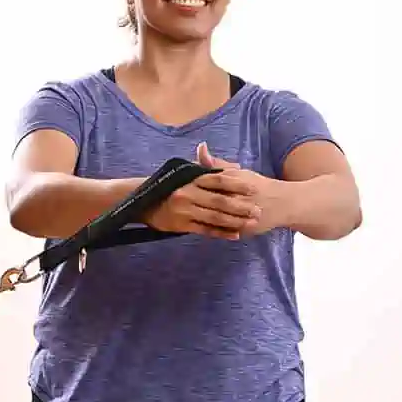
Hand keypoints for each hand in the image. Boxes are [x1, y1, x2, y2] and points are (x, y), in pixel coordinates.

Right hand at [143, 149, 261, 239]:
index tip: (253, 187)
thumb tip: (237, 166)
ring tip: (251, 223)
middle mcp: (188, 194)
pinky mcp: (182, 225)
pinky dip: (221, 232)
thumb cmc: (171, 187)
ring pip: (214, 217)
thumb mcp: (188, 175)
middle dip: (240, 207)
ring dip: (234, 221)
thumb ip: (213, 170)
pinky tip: (235, 235)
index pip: (218, 180)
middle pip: (220, 201)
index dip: (237, 183)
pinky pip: (205, 230)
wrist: (144, 202)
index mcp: (191, 179)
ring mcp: (185, 211)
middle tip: (258, 210)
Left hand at [194, 141, 285, 235]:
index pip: (218, 179)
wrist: (282, 204)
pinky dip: (210, 228)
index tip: (186, 181)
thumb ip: (218, 163)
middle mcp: (244, 198)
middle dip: (197, 199)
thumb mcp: (239, 172)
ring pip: (219, 217)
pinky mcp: (244, 229)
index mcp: (242, 181)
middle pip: (217, 199)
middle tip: (180, 197)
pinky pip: (223, 231)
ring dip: (201, 215)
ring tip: (188, 210)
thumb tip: (200, 148)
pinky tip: (197, 224)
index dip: (201, 180)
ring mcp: (244, 215)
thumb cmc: (257, 185)